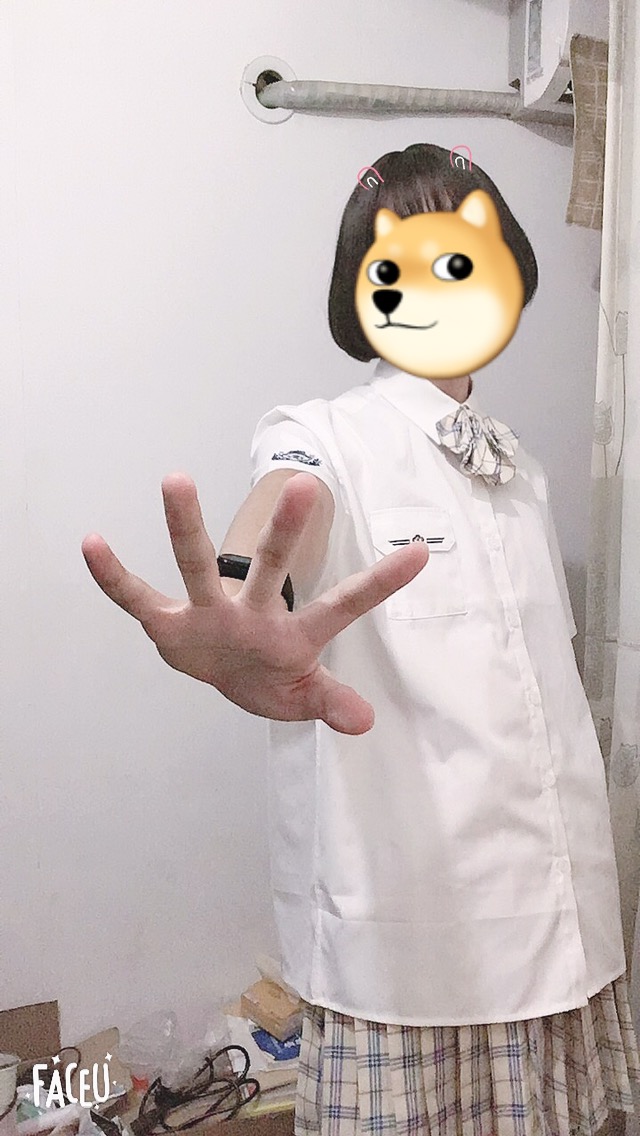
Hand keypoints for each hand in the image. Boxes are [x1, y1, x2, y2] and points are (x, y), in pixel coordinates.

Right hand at [81, 473, 428, 734]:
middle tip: (302, 485)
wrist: (225, 676)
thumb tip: (365, 723)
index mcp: (294, 633)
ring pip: (199, 565)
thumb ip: (330, 702)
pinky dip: (113, 578)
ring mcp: (210, 612)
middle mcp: (252, 612)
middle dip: (285, 533)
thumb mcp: (303, 695)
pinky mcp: (169, 623)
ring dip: (187, 527)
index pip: (346, 606)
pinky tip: (91, 543)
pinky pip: (137, 599)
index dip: (382, 584)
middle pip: (272, 568)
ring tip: (175, 479)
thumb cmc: (271, 678)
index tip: (422, 552)